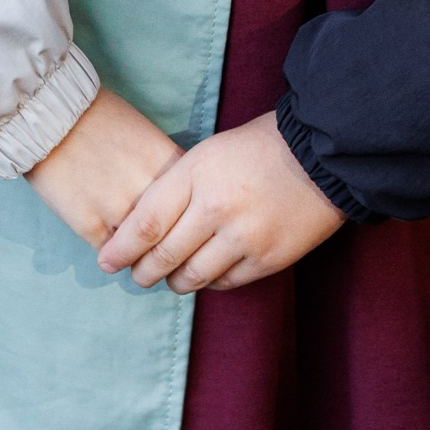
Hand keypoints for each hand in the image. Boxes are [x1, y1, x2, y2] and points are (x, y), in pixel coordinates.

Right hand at [24, 86, 180, 245]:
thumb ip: (164, 169)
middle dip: (169, 247)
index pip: (195, 208)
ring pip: (143, 252)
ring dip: (140, 255)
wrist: (52, 115)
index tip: (181, 228)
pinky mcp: (91, 225)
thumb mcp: (146, 135)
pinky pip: (112, 254)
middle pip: (173, 236)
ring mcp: (121, 211)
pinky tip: (111, 247)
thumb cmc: (100, 117)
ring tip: (134, 252)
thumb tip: (175, 198)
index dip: (188, 221)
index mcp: (170, 167)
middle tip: (161, 253)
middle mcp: (151, 191)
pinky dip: (113, 254)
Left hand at [95, 111, 345, 292]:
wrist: (322, 153)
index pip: (145, 223)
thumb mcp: (209, 152)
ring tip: (168, 279)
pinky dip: (210, 282)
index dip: (120, 249)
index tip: (107, 260)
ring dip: (174, 282)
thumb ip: (178, 186)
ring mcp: (244, 237)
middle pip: (163, 256)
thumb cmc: (259, 147)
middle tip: (135, 275)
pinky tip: (206, 274)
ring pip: (192, 276)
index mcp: (196, 174)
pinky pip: (226, 283)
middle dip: (142, 272)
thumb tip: (146, 226)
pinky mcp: (268, 259)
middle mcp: (216, 208)